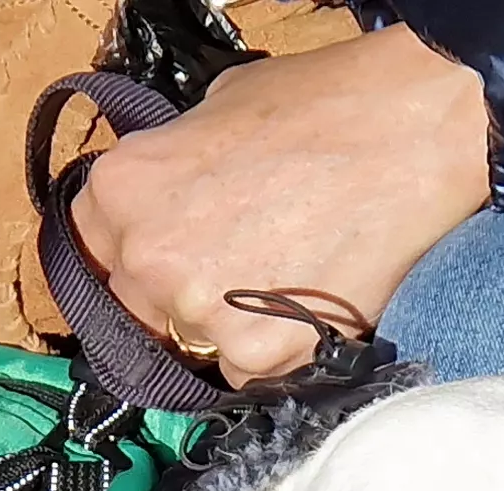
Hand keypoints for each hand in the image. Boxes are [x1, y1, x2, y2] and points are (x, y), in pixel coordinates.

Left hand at [69, 26, 490, 380]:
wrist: (412, 132)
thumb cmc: (323, 106)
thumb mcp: (216, 112)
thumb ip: (173, 167)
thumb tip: (170, 195)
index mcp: (121, 190)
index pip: (90, 248)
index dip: (132, 250)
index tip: (164, 254)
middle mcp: (147, 257)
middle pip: (137, 305)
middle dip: (176, 293)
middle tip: (236, 265)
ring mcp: (199, 314)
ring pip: (192, 344)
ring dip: (226, 325)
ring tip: (285, 279)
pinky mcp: (257, 355)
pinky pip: (247, 370)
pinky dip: (275, 349)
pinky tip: (310, 302)